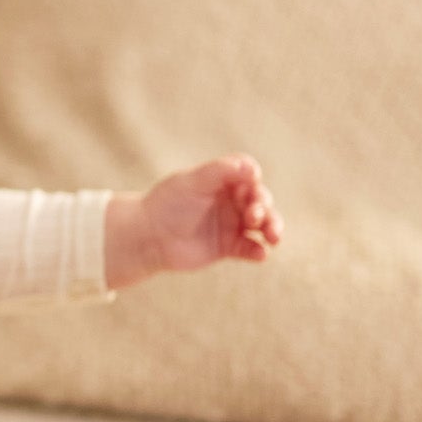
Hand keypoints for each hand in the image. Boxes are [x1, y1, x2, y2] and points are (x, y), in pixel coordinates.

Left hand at [104, 156, 280, 288]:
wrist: (148, 237)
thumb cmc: (167, 203)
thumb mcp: (192, 183)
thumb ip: (220, 172)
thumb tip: (252, 168)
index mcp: (224, 180)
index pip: (249, 176)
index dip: (254, 180)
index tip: (252, 183)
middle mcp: (232, 201)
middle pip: (260, 200)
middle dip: (263, 207)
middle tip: (253, 216)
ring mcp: (232, 224)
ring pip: (263, 225)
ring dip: (273, 228)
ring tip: (273, 236)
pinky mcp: (230, 247)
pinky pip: (251, 248)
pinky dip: (259, 251)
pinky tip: (259, 254)